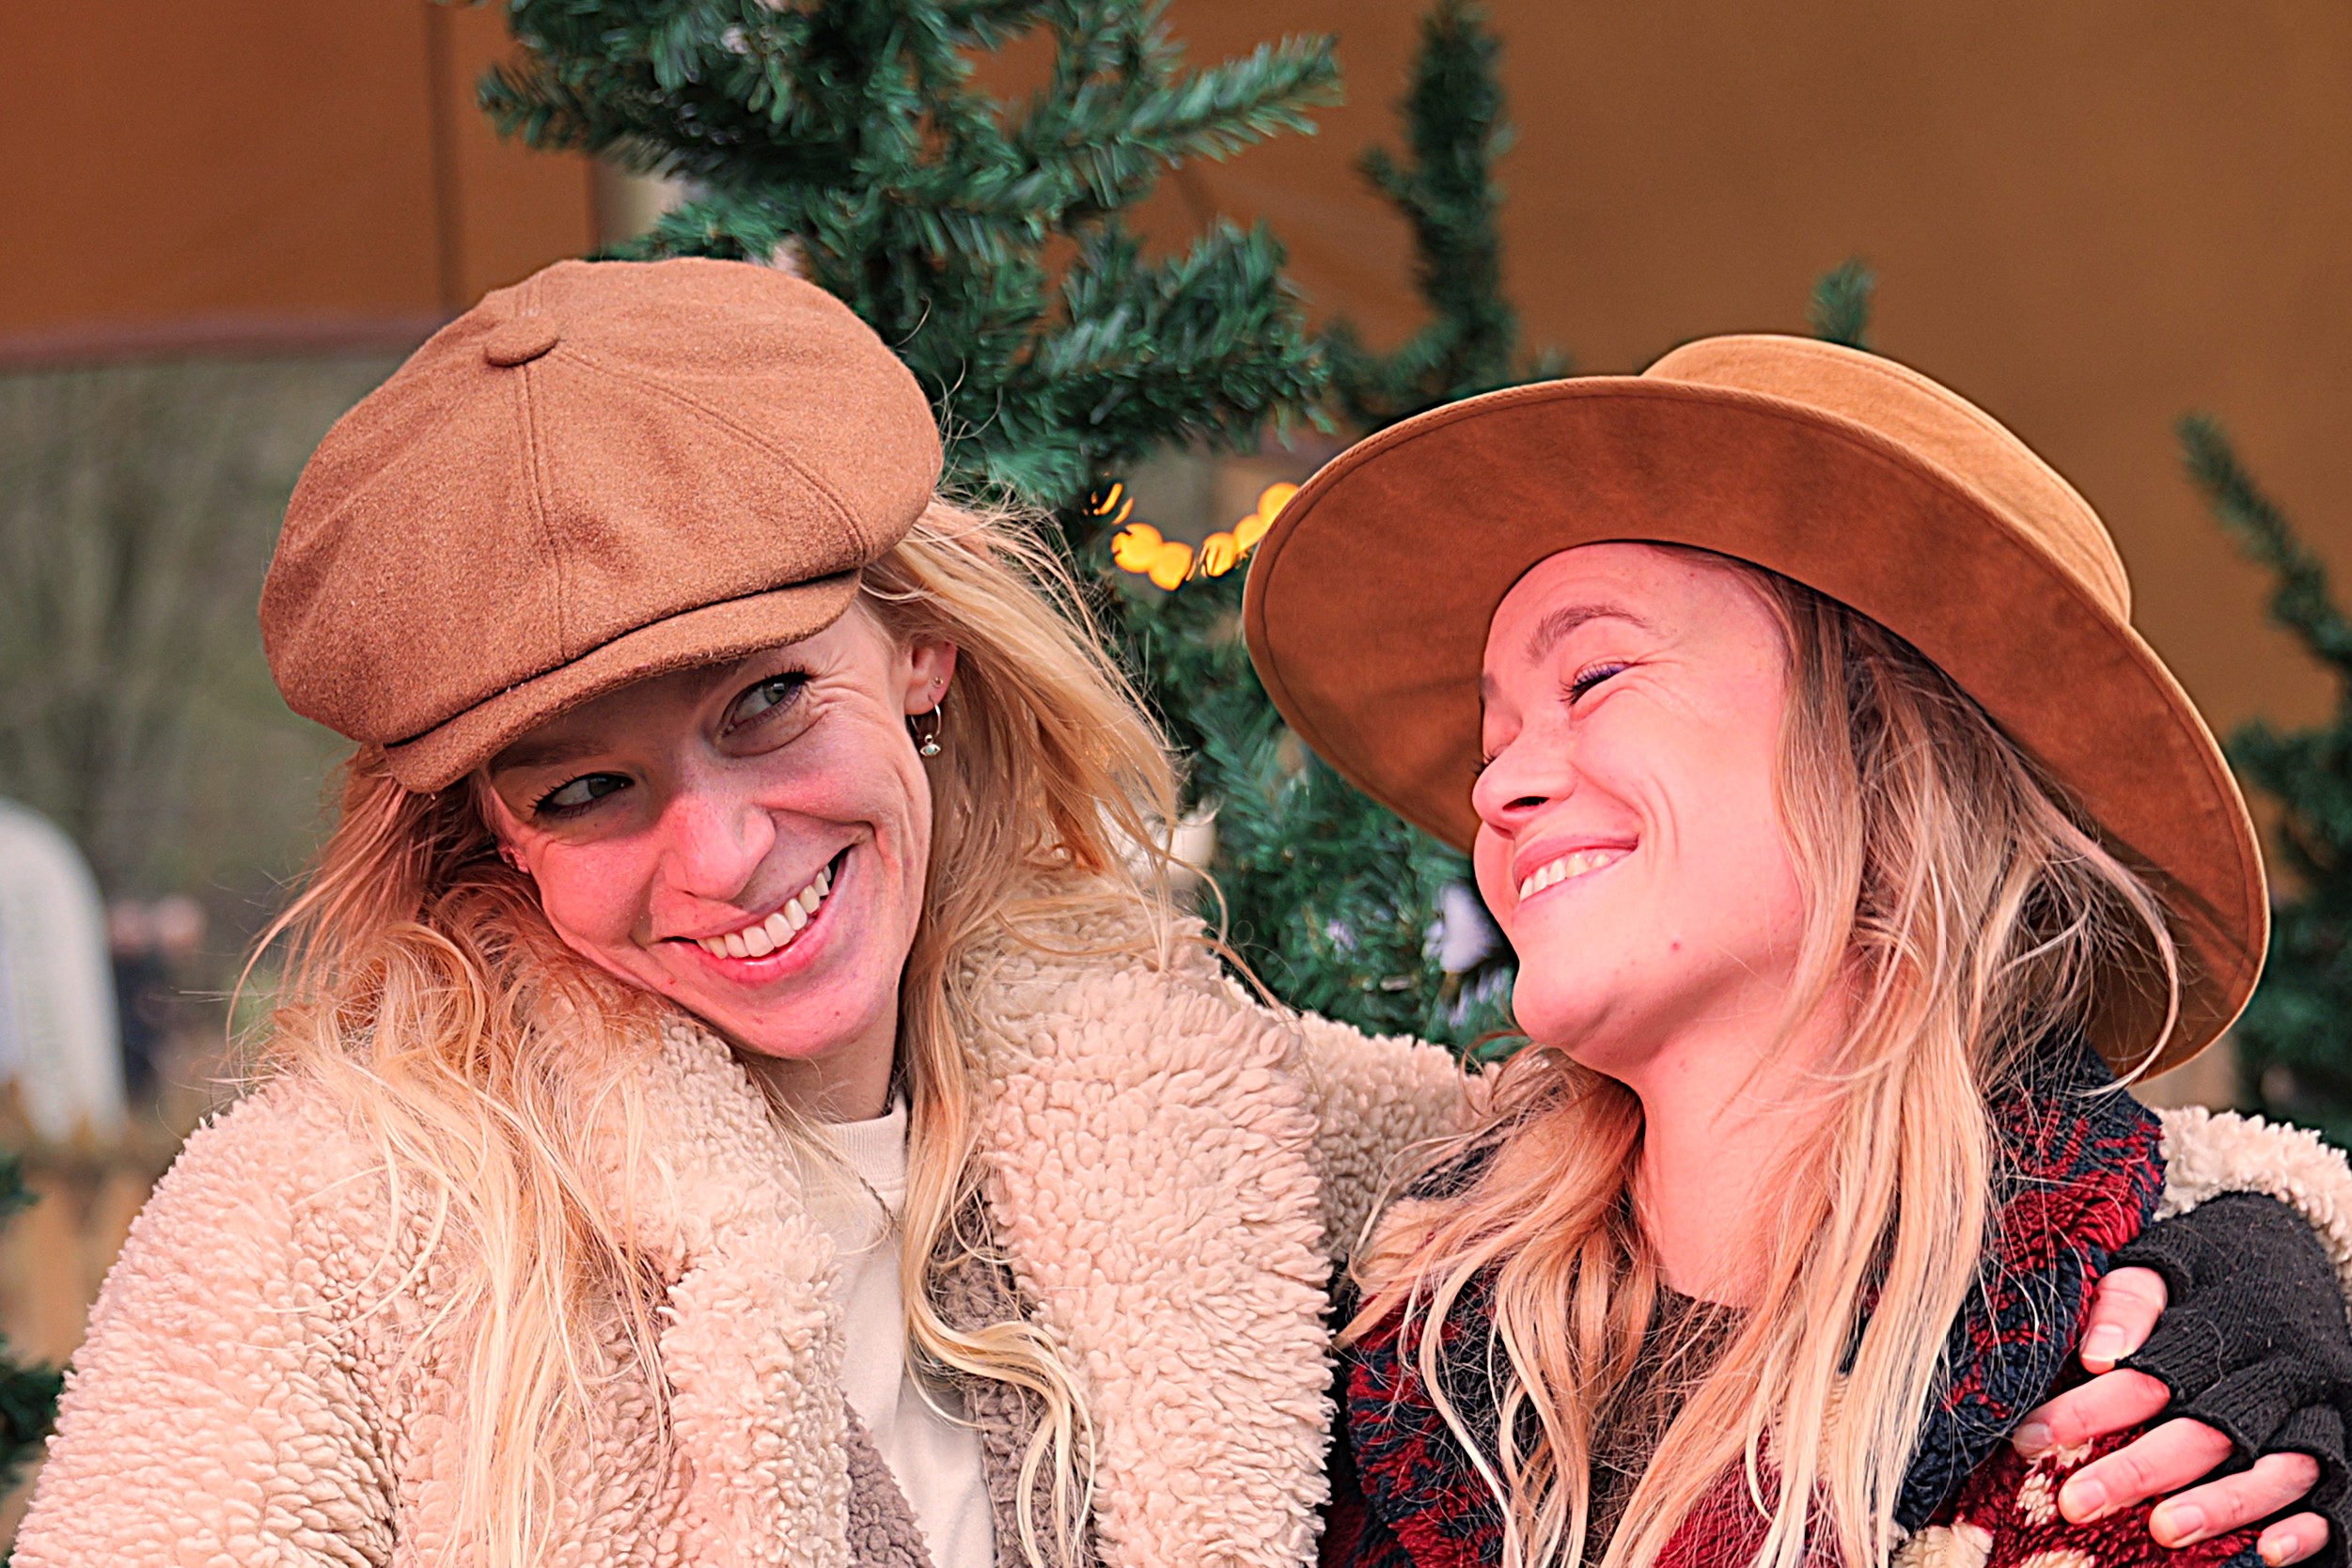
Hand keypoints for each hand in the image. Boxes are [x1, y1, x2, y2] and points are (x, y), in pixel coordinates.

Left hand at [2012, 1266, 2328, 1564]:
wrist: (2298, 1263)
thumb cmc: (2210, 1275)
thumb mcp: (2165, 1265)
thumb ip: (2127, 1303)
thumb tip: (2097, 1356)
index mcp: (2227, 1325)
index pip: (2153, 1374)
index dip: (2091, 1409)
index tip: (2031, 1437)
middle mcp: (2278, 1376)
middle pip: (2206, 1429)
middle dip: (2139, 1469)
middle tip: (2075, 1502)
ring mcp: (2316, 1418)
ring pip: (2274, 1470)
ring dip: (2218, 1505)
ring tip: (2161, 1530)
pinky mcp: (2341, 1449)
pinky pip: (2333, 1498)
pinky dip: (2305, 1528)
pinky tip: (2267, 1552)